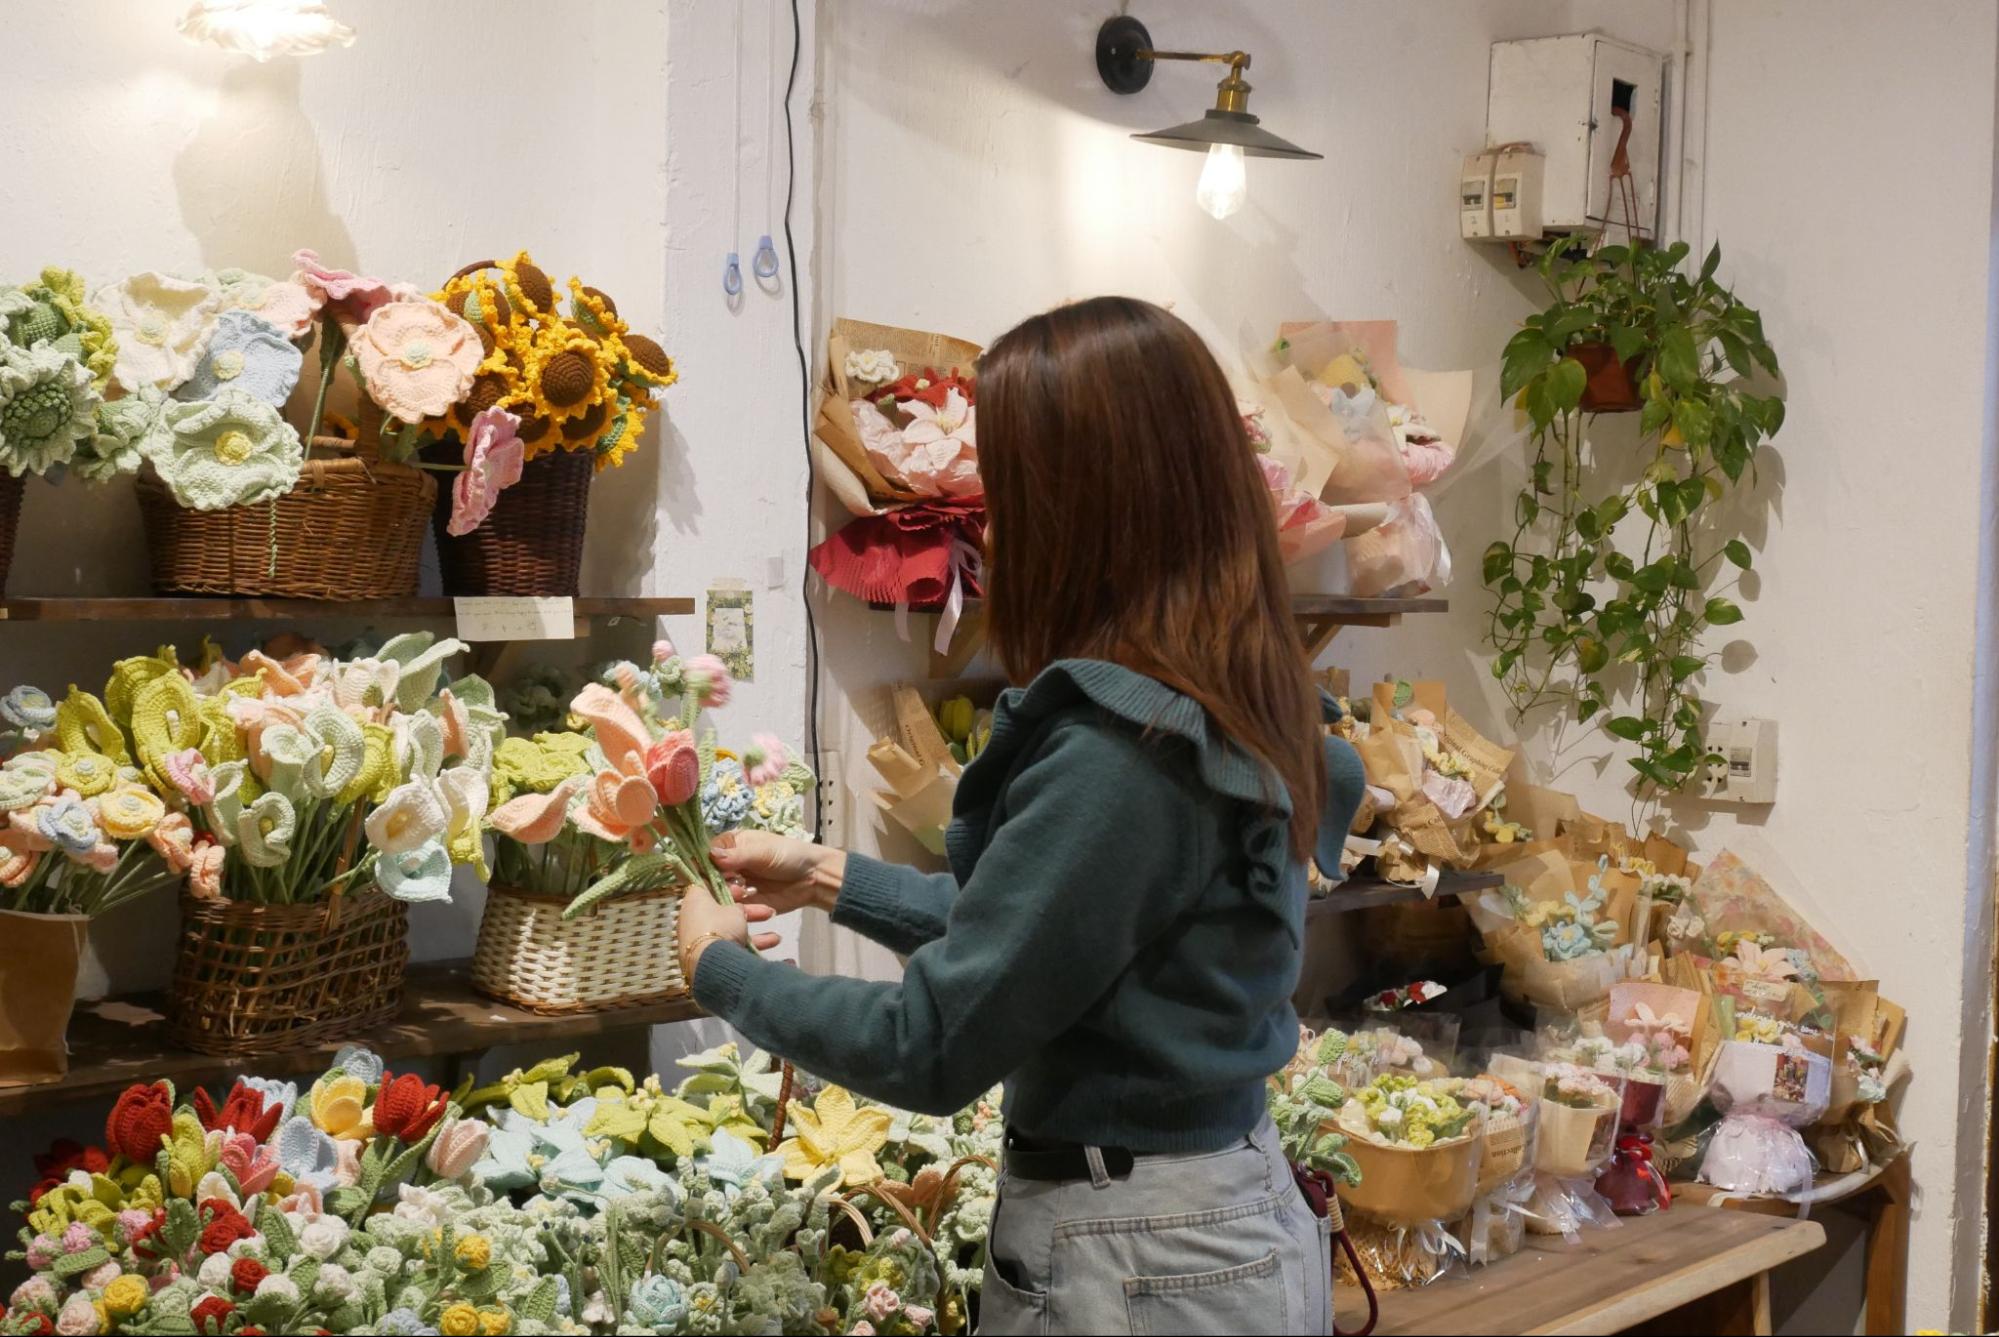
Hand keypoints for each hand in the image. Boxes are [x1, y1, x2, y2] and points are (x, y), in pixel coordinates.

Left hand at [678, 886, 781, 976]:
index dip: (728, 888)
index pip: (708, 887)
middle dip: (750, 913)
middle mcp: (693, 919)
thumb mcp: (735, 910)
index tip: (744, 892)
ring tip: (777, 938)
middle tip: (768, 912)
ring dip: (755, 935)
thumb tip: (737, 910)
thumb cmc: (720, 926)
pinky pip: (730, 949)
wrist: (711, 964)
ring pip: (730, 932)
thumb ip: (737, 907)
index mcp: (694, 901)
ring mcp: (700, 940)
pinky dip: (749, 949)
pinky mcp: (708, 958)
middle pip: (723, 912)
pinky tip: (772, 955)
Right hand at [711, 830, 845, 915]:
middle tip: (733, 883)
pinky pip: (731, 908)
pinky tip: (748, 906)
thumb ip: (737, 855)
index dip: (703, 863)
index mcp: (730, 845)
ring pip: (717, 894)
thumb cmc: (789, 855)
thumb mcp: (763, 852)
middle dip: (716, 882)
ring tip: (744, 894)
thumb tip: (710, 855)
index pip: (706, 854)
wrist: (813, 878)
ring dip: (726, 895)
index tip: (707, 871)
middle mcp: (728, 865)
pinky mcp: (743, 904)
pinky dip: (735, 908)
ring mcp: (734, 885)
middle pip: (708, 876)